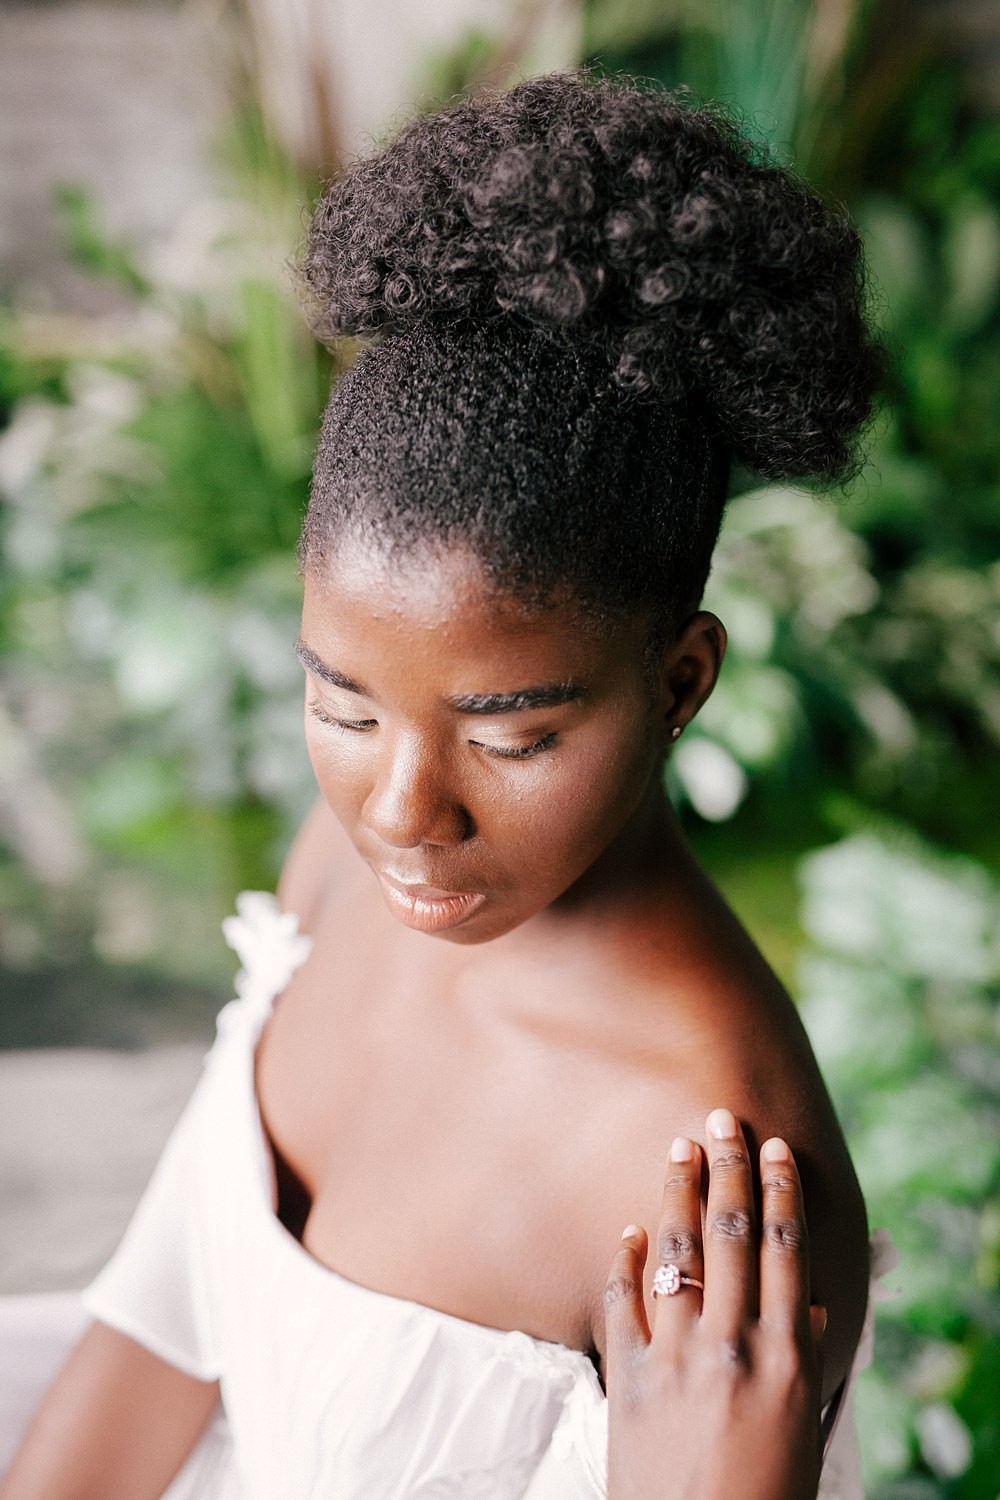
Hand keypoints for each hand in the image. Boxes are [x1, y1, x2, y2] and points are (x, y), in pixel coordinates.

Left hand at [604, 1109, 825, 1499]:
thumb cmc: (763, 1499)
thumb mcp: (800, 1428)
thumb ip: (802, 1360)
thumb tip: (807, 1303)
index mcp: (786, 1359)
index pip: (786, 1252)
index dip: (780, 1193)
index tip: (776, 1149)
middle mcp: (732, 1346)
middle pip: (732, 1235)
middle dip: (729, 1170)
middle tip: (723, 1119)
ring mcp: (676, 1359)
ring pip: (676, 1251)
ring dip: (678, 1193)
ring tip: (679, 1148)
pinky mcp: (627, 1380)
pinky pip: (622, 1302)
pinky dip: (625, 1260)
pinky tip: (627, 1230)